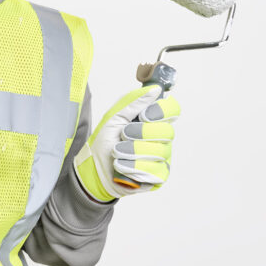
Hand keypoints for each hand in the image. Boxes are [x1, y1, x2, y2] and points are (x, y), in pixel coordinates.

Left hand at [73, 85, 179, 201]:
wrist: (93, 168)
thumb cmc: (104, 142)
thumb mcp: (114, 117)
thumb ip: (133, 102)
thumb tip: (155, 89)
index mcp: (153, 121)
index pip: (172, 110)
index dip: (161, 111)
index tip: (144, 116)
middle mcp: (161, 138)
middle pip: (167, 131)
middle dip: (140, 133)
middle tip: (123, 135)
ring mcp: (162, 158)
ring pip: (159, 151)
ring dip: (132, 151)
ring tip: (117, 152)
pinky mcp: (158, 176)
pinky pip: (154, 169)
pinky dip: (133, 167)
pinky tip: (122, 166)